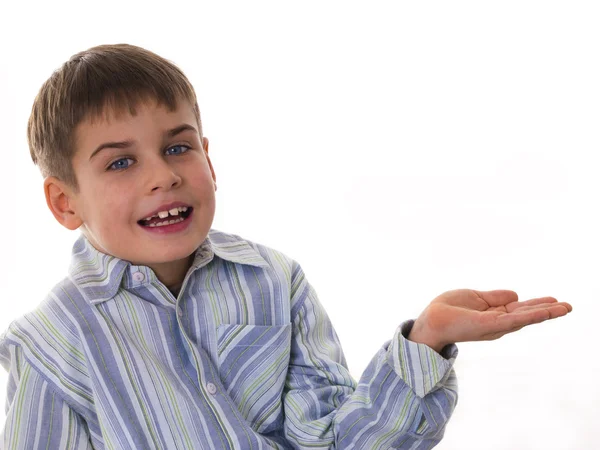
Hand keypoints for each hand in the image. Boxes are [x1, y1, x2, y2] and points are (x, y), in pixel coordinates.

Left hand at [408, 289, 572, 352]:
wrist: (432, 320)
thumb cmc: (448, 310)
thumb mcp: (475, 297)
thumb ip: (495, 297)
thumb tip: (517, 295)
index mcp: (493, 315)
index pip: (519, 309)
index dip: (536, 305)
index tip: (554, 300)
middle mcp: (498, 323)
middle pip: (527, 315)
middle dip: (548, 310)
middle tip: (569, 306)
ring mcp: (496, 325)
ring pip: (525, 318)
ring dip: (546, 313)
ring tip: (565, 308)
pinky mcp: (491, 325)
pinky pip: (515, 320)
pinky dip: (531, 316)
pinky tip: (545, 312)